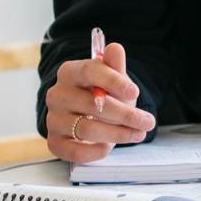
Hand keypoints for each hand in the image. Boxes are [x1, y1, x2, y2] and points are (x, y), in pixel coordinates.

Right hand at [45, 41, 156, 163]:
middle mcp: (57, 95)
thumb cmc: (102, 94)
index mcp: (69, 72)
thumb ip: (114, 65)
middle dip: (125, 115)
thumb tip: (115, 48)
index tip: (135, 92)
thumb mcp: (112, 79)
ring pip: (86, 129)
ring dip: (117, 134)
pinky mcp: (54, 142)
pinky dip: (96, 151)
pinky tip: (110, 146)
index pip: (90, 72)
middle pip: (92, 105)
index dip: (114, 82)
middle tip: (148, 121)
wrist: (89, 116)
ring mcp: (53, 119)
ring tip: (137, 133)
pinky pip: (75, 151)